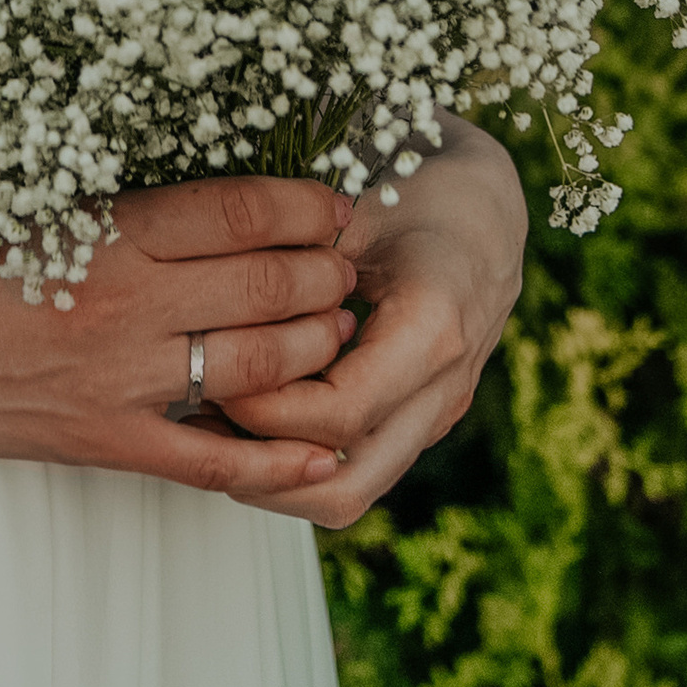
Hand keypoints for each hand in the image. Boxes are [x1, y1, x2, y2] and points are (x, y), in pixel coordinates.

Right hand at [0, 174, 360, 503]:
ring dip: (317, 346)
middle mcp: (127, 303)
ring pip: (259, 364)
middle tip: (350, 269)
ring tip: (339, 330)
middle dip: (328, 275)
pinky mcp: (110, 443)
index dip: (309, 208)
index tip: (337, 208)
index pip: (244, 212)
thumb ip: (144, 221)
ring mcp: (122, 380)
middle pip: (268, 284)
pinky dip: (278, 460)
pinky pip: (214, 459)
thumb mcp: (58, 218)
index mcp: (112, 233)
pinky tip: (324, 451)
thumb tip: (245, 217)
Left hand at [212, 114, 526, 530]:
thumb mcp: (354, 210)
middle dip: (261, 468)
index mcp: (432, 331)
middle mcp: (443, 389)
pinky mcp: (421, 421)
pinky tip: (247, 424)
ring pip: (351, 493)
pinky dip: (298, 463)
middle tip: (199, 422)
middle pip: (345, 482)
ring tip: (213, 433)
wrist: (486, 207)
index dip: (265, 406)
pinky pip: (357, 470)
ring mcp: (437, 414)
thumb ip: (295, 265)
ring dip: (276, 479)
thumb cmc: (418, 192)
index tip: (213, 369)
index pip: (338, 414)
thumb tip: (212, 316)